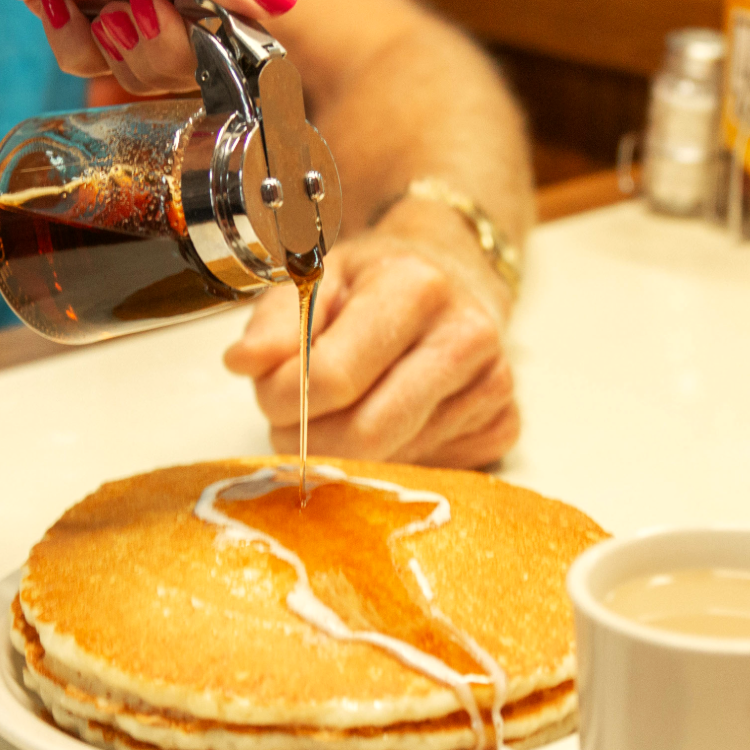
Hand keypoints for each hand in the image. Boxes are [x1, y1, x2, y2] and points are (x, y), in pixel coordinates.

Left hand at [0, 0, 295, 90]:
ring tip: (89, 14)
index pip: (235, 9)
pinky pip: (91, 58)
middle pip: (194, 49)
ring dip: (112, 53)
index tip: (178, 32)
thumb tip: (278, 1)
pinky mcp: (72, 5)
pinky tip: (52, 4)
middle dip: (159, 51)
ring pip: (143, 63)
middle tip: (123, 19)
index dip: (215, 39)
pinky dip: (72, 45)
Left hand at [225, 230, 519, 468]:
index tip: (271, 398)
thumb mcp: (318, 280)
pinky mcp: (505, 423)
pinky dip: (396, 458)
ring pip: (396, 460)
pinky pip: (431, 471)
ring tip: (341, 417)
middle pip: (368, 433)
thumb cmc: (377, 283)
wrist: (456, 278)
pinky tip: (392, 420)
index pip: (333, 377)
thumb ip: (276, 322)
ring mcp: (494, 384)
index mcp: (415, 287)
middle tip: (294, 430)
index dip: (286, 402)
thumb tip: (244, 363)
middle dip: (314, 444)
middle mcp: (467, 335)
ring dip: (350, 453)